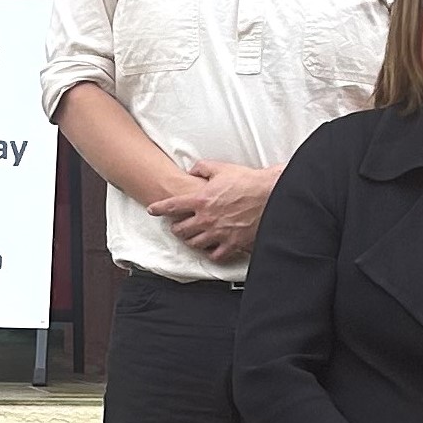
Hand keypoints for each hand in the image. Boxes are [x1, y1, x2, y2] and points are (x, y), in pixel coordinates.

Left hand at [145, 158, 272, 265]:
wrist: (270, 195)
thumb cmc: (248, 182)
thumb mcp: (222, 168)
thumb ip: (203, 168)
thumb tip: (192, 170)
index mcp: (201, 199)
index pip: (172, 206)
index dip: (159, 208)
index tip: (152, 210)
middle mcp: (206, 218)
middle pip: (180, 230)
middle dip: (176, 228)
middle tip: (177, 227)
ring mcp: (218, 233)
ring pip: (194, 244)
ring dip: (191, 240)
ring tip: (193, 237)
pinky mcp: (232, 244)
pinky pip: (215, 255)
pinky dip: (211, 253)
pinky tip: (211, 249)